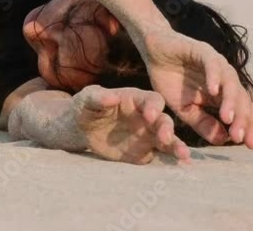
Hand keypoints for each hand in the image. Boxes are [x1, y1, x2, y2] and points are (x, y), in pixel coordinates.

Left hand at [73, 85, 189, 163]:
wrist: (81, 128)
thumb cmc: (86, 106)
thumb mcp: (88, 99)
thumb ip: (98, 98)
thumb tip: (112, 97)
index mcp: (136, 100)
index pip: (152, 100)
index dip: (154, 107)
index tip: (149, 116)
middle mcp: (147, 118)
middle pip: (163, 121)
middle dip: (167, 129)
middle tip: (165, 138)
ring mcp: (148, 136)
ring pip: (167, 140)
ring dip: (176, 147)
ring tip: (183, 156)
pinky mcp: (144, 153)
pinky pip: (159, 157)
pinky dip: (170, 161)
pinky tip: (181, 167)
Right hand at [143, 29, 252, 147]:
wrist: (153, 51)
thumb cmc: (169, 78)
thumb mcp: (183, 108)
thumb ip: (202, 122)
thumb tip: (223, 140)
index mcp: (223, 93)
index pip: (240, 111)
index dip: (246, 127)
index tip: (248, 146)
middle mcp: (224, 79)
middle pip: (240, 99)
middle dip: (242, 119)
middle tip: (240, 137)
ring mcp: (216, 64)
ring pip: (230, 82)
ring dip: (230, 101)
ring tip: (227, 118)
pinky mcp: (203, 51)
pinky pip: (212, 64)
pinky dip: (214, 77)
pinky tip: (213, 90)